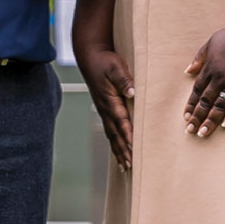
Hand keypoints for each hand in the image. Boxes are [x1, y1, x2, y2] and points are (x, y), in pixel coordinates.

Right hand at [76, 46, 134, 169]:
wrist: (90, 57)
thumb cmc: (105, 61)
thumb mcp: (116, 67)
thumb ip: (124, 80)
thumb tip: (132, 92)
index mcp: (110, 101)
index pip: (121, 122)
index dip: (128, 136)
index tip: (134, 150)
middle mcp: (105, 109)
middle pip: (116, 134)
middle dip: (123, 150)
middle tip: (131, 166)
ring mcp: (103, 111)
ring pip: (112, 135)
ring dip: (118, 150)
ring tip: (125, 166)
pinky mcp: (104, 110)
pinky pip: (110, 130)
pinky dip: (115, 142)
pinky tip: (118, 150)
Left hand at [184, 20, 224, 137]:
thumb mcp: (210, 43)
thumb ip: (199, 59)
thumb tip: (187, 71)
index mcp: (210, 68)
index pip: (197, 92)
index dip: (191, 106)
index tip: (186, 117)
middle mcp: (221, 78)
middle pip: (206, 102)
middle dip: (197, 117)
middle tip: (190, 131)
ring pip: (221, 105)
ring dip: (211, 120)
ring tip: (204, 132)